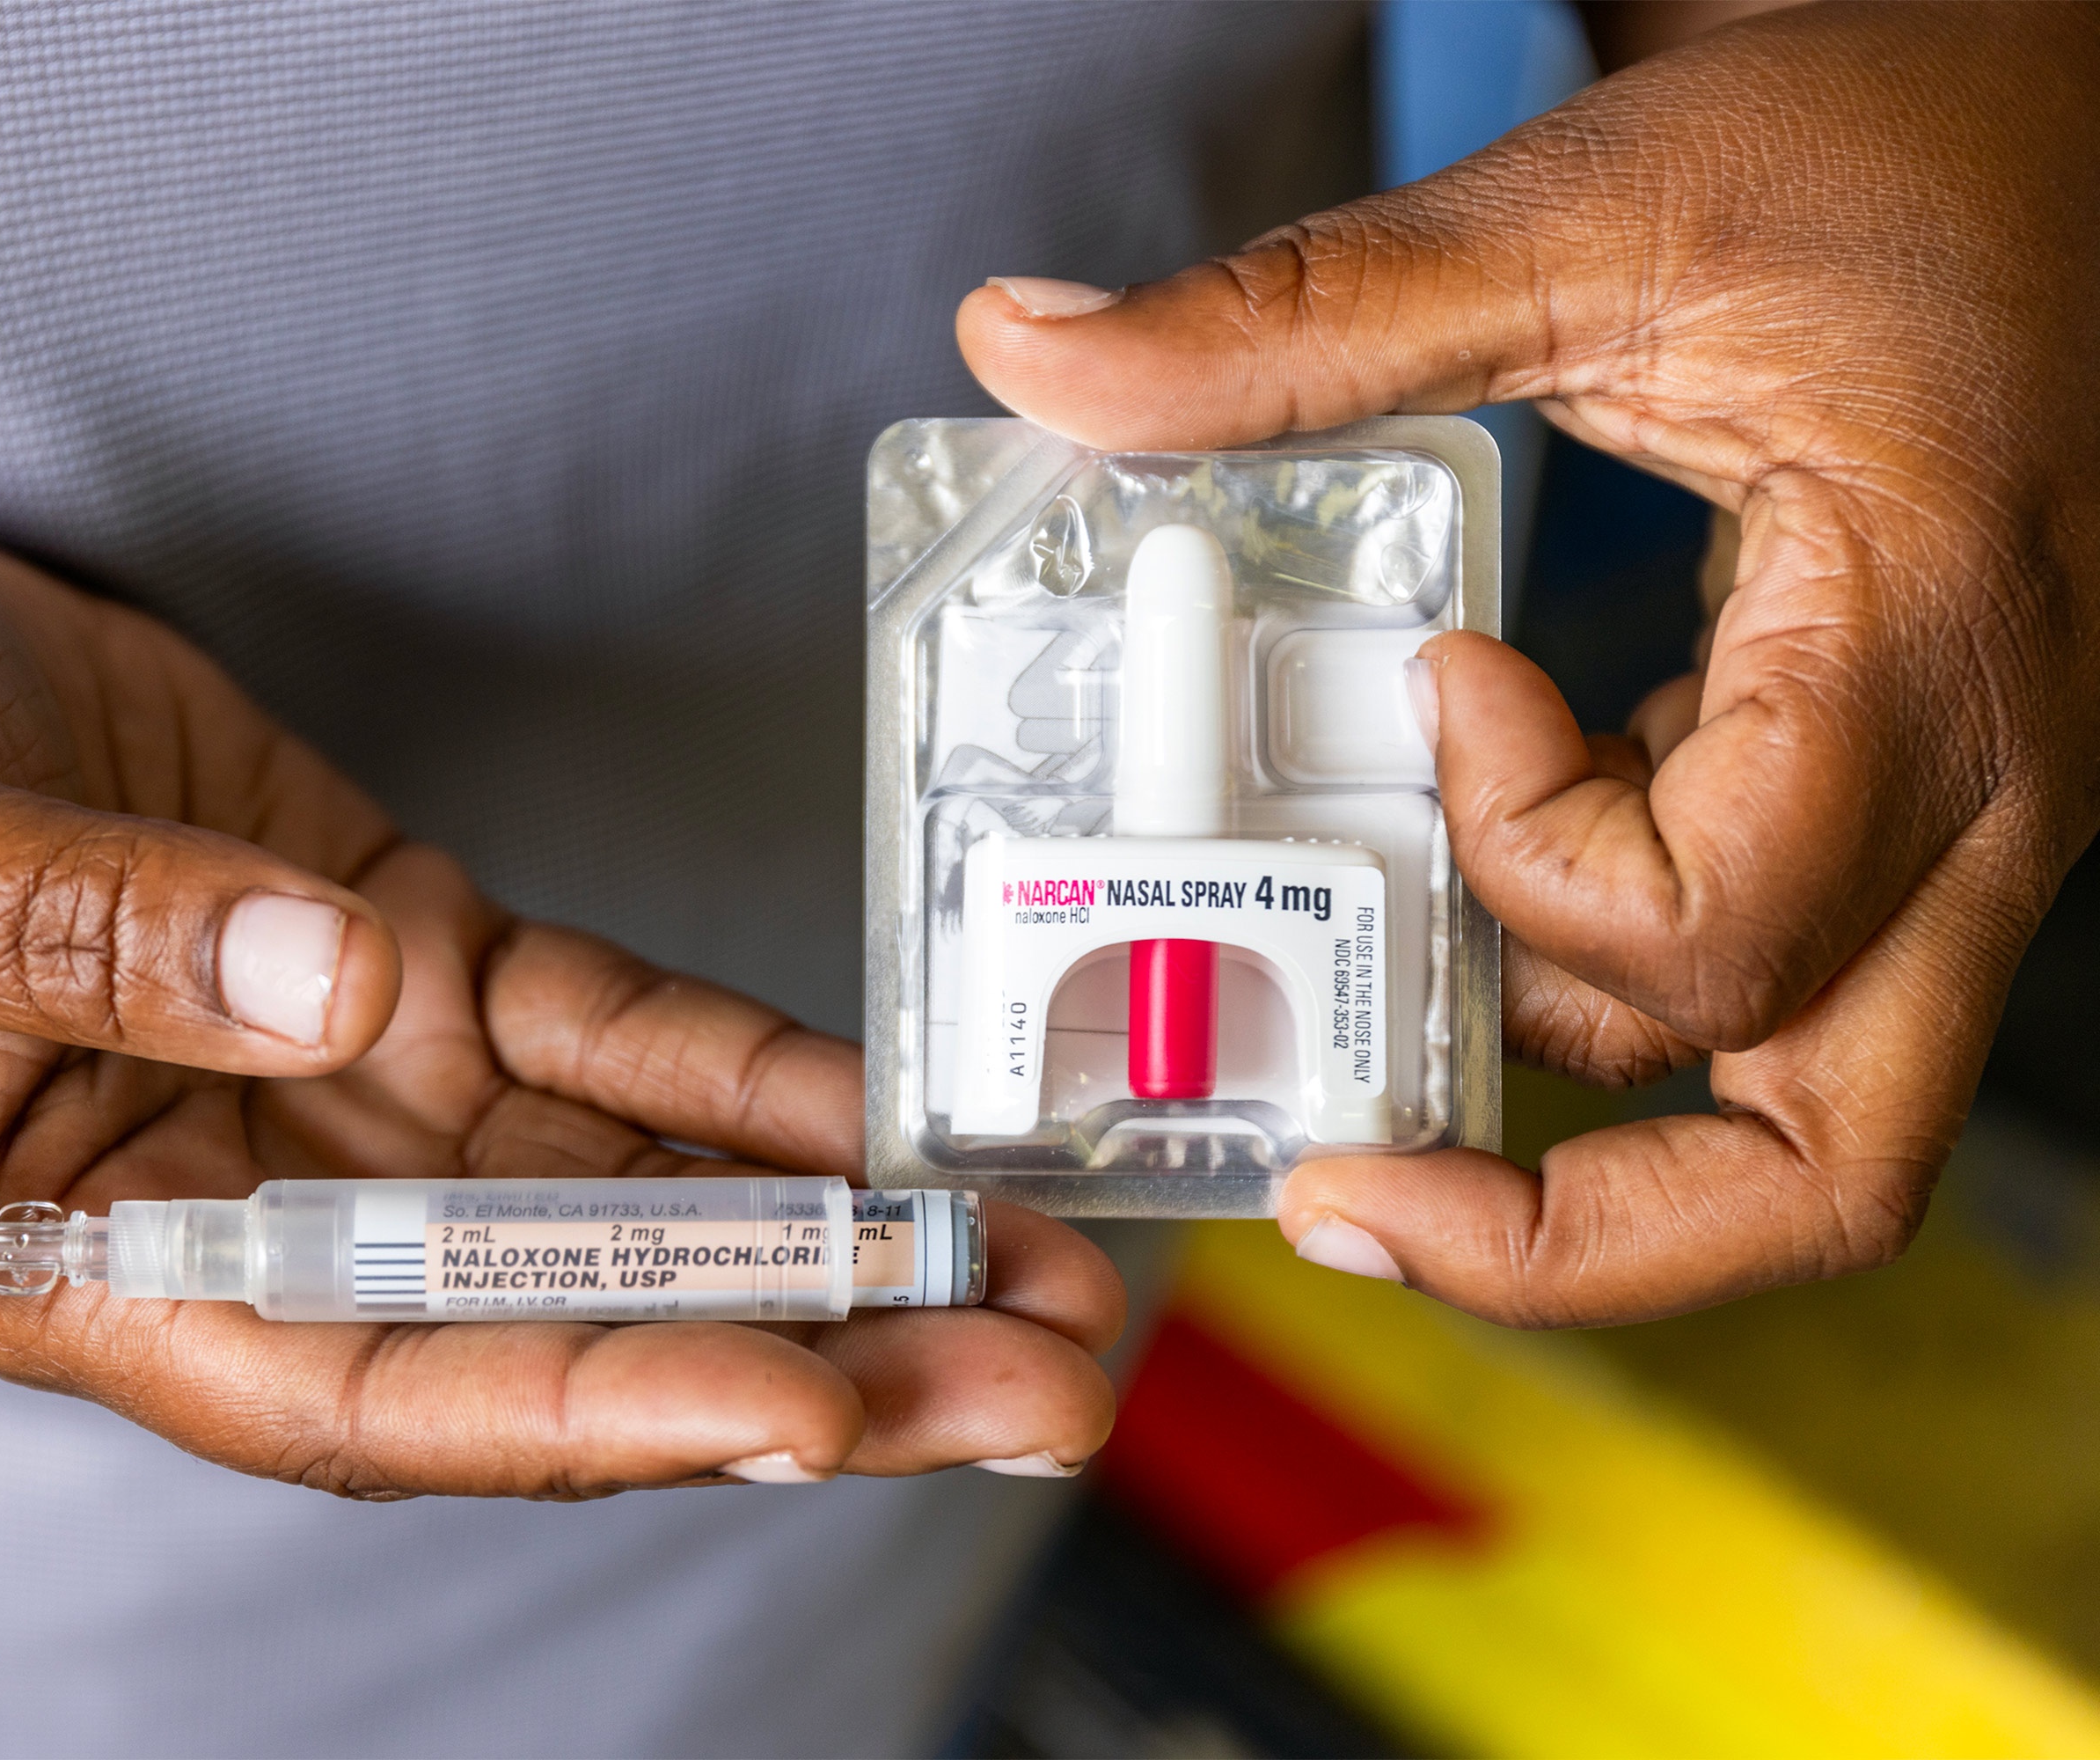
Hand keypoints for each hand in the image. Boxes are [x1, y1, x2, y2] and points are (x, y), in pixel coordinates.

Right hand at [0, 423, 1120, 1491]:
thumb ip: (79, 934)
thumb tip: (323, 997)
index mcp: (73, 1261)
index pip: (359, 1383)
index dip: (581, 1408)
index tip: (800, 1405)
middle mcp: (242, 1210)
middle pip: (550, 1331)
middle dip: (800, 1361)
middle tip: (1032, 1381)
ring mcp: (337, 1088)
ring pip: (617, 1205)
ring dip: (829, 1242)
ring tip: (1039, 1272)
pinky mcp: (397, 958)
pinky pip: (599, 1032)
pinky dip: (745, 1073)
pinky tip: (891, 1117)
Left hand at [956, 3, 2099, 1323]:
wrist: (2064, 117)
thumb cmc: (1898, 145)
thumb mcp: (1597, 214)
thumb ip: (1307, 315)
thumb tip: (1033, 352)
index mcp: (1929, 660)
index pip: (1716, 937)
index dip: (1522, 856)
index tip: (1440, 688)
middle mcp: (1982, 794)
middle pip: (1816, 1175)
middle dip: (1557, 1232)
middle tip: (1339, 1186)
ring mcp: (1958, 823)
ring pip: (1795, 1116)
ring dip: (1569, 1100)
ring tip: (1385, 1015)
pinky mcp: (1901, 802)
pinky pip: (1766, 987)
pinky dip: (1609, 980)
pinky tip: (1491, 868)